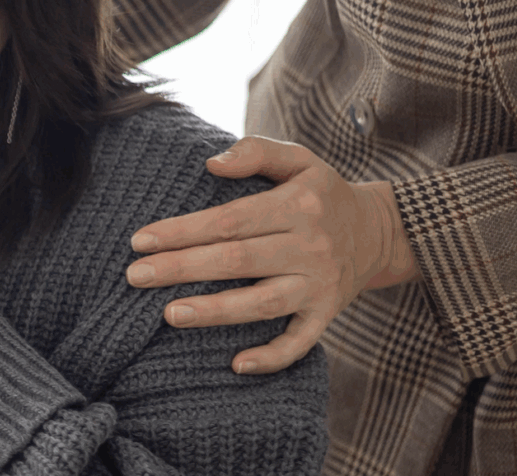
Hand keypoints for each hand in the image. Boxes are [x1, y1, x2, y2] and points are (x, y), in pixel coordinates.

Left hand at [126, 136, 418, 374]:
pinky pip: (300, 342)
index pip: (230, 220)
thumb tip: (211, 163)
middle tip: (136, 276)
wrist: (380, 231)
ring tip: (169, 314)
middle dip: (182, 269)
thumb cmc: (323, 193)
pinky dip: (272, 357)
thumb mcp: (299, 160)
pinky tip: (237, 364)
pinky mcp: (327, 314)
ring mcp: (319, 285)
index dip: (183, 231)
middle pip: (237, 262)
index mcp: (297, 206)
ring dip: (215, 312)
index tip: (141, 240)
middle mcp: (309, 247)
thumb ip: (256, 153)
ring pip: (262, 304)